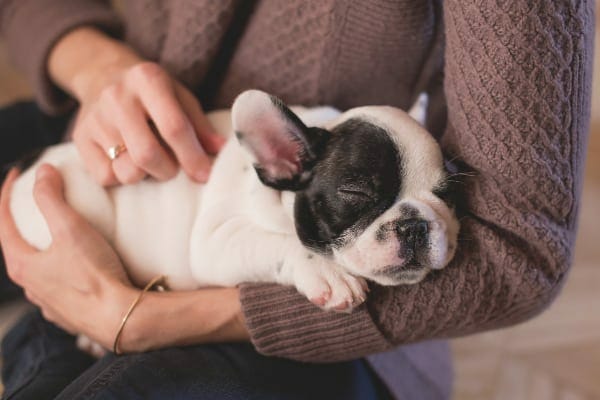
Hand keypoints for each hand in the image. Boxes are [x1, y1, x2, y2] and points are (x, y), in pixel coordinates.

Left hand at [0, 166, 248, 351]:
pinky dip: (62, 271)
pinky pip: (59, 287)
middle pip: (19, 248)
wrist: (120, 317)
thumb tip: (43, 172)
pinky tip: (77, 267)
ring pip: (39, 270)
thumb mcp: (71, 229)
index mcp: (22, 265)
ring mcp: (49, 303)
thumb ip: (52, 198)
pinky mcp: (69, 314)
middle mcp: (30, 287)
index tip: (17, 175)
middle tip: (37, 205)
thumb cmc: (94, 275)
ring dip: (44, 251)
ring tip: (60, 236)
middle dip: (24, 224)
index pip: (3, 223)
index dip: (7, 195)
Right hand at [49, 27, 225, 185]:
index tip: (204, 175)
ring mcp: (94, 118)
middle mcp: (117, 97)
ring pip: (126, 170)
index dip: (192, 156)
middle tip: (173, 168)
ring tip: (150, 162)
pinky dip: (122, 177)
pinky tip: (127, 161)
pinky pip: (105, 177)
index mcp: (148, 79)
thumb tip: (221, 151)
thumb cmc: (152, 92)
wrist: (102, 75)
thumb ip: (199, 125)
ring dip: (145, 175)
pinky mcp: (80, 138)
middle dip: (168, 170)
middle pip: (147, 154)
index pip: (173, 127)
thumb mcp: (180, 97)